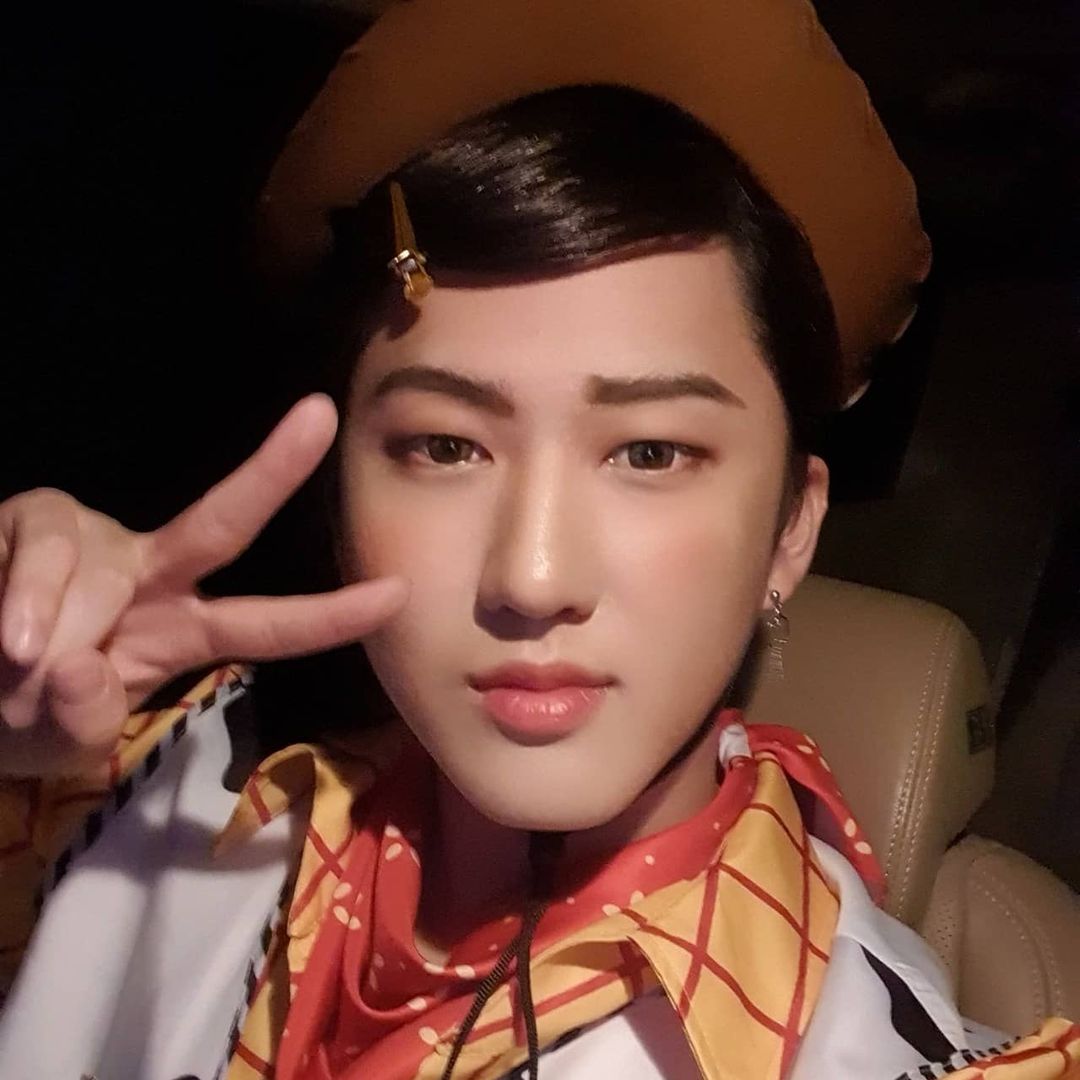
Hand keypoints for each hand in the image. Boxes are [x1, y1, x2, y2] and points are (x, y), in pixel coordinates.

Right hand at [0, 394, 408, 776]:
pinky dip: (22, 599)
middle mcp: (154, 575)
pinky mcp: (35, 520)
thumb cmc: (19, 714)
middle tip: (323, 414)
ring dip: (59, 628)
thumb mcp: (63, 745)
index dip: (329, 615)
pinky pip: (45, 549)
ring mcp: (96, 543)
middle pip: (222, 522)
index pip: (265, 624)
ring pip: (102, 565)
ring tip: (20, 665)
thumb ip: (84, 725)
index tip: (399, 594)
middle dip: (275, 470)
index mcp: (181, 631)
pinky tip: (7, 634)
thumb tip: (84, 668)